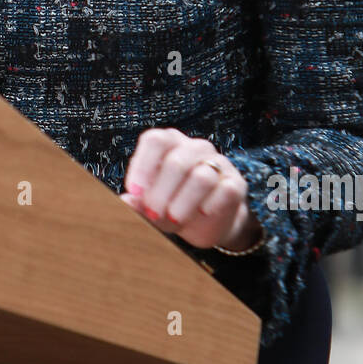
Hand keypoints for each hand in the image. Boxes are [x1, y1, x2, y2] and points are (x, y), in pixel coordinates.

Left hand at [120, 127, 259, 251]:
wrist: (206, 223)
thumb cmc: (171, 206)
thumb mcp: (150, 206)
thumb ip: (138, 203)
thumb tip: (126, 201)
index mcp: (169, 144)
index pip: (156, 140)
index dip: (143, 166)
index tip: (135, 192)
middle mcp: (195, 148)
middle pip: (176, 162)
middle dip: (161, 193)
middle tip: (153, 214)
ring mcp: (218, 163)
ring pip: (201, 177)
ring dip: (183, 203)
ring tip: (174, 219)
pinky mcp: (236, 183)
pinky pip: (225, 190)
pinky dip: (211, 205)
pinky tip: (202, 213)